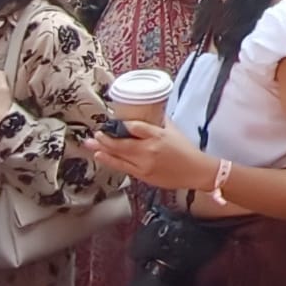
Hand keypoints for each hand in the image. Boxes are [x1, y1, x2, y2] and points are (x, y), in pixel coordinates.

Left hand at [83, 118, 211, 192]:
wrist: (195, 171)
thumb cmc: (185, 149)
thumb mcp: (173, 130)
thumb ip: (158, 120)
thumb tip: (147, 110)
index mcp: (158, 135)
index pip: (135, 127)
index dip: (121, 125)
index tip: (111, 121)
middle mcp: (149, 150)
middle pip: (122, 143)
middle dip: (105, 138)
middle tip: (96, 133)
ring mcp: (145, 164)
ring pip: (119, 156)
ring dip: (103, 150)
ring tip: (90, 144)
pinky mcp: (143, 175)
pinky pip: (123, 167)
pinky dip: (110, 161)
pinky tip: (100, 156)